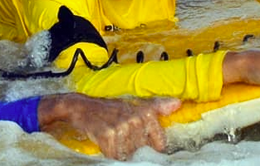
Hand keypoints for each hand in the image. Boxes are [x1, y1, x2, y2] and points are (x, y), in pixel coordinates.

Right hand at [38, 94, 180, 159]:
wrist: (81, 107)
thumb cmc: (109, 109)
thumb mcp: (134, 105)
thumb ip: (157, 106)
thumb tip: (178, 103)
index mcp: (145, 112)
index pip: (159, 143)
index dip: (151, 147)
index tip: (141, 143)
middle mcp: (135, 119)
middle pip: (143, 150)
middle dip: (134, 149)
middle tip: (122, 138)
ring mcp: (121, 127)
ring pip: (129, 154)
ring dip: (121, 152)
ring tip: (114, 140)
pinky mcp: (107, 136)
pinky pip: (115, 155)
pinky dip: (110, 154)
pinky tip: (106, 144)